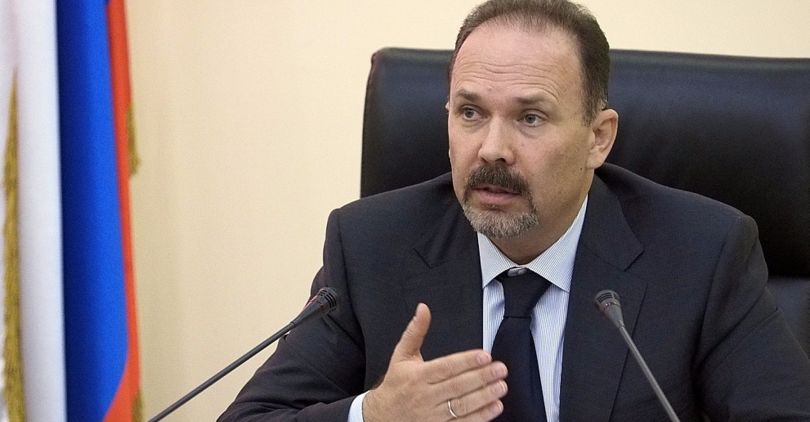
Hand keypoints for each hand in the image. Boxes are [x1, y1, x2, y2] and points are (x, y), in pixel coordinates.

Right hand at [363, 303, 507, 420]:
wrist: (382, 417)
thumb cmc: (395, 384)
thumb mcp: (402, 356)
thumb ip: (415, 331)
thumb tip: (423, 309)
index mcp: (417, 376)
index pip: (446, 367)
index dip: (467, 362)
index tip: (485, 356)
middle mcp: (425, 396)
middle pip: (457, 386)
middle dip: (482, 377)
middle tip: (500, 369)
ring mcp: (432, 415)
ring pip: (462, 406)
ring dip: (484, 396)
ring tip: (501, 386)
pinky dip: (481, 416)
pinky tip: (495, 406)